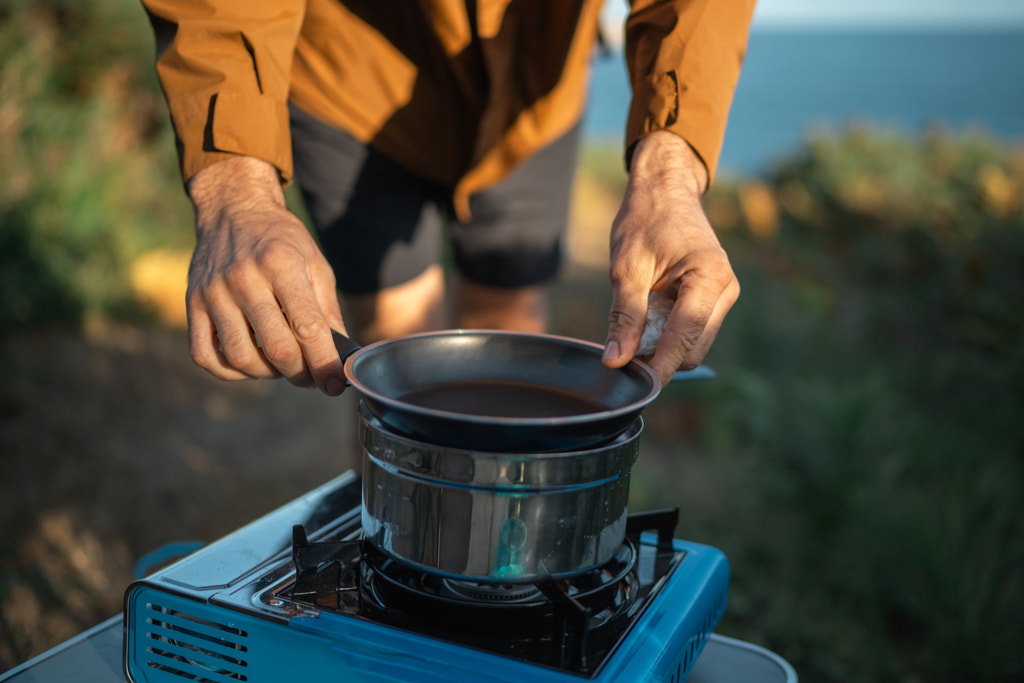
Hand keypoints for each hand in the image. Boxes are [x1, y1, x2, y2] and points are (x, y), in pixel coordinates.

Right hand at [185, 156, 347, 394]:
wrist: (233, 211)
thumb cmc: (282, 241)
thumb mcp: (316, 264)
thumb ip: (328, 311)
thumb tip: (342, 357)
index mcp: (282, 265)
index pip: (307, 327)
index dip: (324, 363)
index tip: (336, 385)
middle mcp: (244, 279)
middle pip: (276, 348)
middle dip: (300, 374)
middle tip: (311, 376)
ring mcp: (213, 292)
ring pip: (241, 357)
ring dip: (267, 374)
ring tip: (282, 365)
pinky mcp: (191, 304)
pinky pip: (205, 355)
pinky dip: (230, 371)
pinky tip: (250, 362)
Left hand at [602, 132, 738, 385]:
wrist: (665, 191)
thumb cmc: (645, 221)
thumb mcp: (626, 268)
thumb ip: (624, 316)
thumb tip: (616, 361)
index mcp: (710, 278)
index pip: (687, 336)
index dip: (662, 365)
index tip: (637, 385)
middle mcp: (725, 290)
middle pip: (693, 348)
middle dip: (661, 359)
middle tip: (622, 357)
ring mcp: (723, 295)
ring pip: (693, 344)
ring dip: (664, 348)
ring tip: (632, 333)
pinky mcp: (714, 299)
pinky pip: (691, 331)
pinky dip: (668, 336)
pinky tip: (646, 323)